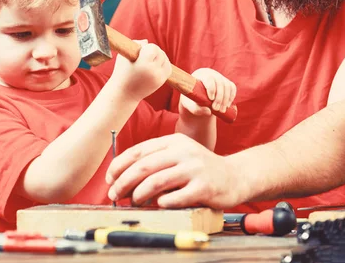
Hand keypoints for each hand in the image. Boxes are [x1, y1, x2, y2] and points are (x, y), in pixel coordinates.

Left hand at [105, 134, 234, 208]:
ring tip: (134, 202)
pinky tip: (159, 204)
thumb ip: (156, 160)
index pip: (139, 150)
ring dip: (139, 195)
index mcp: (174, 140)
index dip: (119, 165)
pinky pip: (175, 197)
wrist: (235, 176)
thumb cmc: (200, 168)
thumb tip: (122, 178)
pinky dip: (162, 203)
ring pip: (156, 182)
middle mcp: (183, 151)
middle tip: (115, 195)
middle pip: (144, 166)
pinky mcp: (204, 187)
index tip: (109, 179)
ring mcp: (194, 168)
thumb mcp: (179, 154)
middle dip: (123, 182)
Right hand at [110, 40, 171, 100]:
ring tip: (149, 60)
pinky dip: (163, 64)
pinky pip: (168, 68)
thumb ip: (135, 45)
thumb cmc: (121, 72)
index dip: (147, 47)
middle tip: (143, 56)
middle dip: (153, 52)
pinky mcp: (161, 82)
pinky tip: (155, 65)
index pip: (154, 48)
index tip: (139, 52)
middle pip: (160, 53)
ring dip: (159, 57)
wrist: (124, 93)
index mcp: (144, 64)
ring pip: (166, 60)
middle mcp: (153, 71)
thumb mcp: (124, 56)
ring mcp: (159, 77)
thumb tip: (146, 41)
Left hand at [179, 68, 235, 116]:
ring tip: (222, 110)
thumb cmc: (192, 99)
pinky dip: (231, 96)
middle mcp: (212, 74)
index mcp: (201, 75)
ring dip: (226, 99)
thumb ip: (196, 109)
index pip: (209, 79)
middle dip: (220, 97)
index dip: (211, 88)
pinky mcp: (226, 82)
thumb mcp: (190, 105)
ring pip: (227, 86)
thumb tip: (208, 112)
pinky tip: (228, 105)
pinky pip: (232, 87)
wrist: (197, 96)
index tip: (211, 99)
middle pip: (220, 83)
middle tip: (216, 109)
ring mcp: (220, 77)